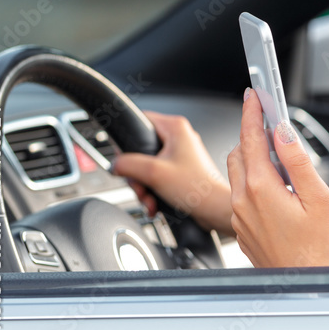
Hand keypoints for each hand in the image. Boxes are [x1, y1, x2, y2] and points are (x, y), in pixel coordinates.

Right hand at [113, 111, 233, 235]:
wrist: (214, 209)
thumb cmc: (197, 188)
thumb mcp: (154, 173)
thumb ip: (127, 164)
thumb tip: (114, 164)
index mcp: (175, 128)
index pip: (140, 120)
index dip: (127, 139)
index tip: (123, 156)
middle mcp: (179, 138)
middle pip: (140, 149)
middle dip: (136, 174)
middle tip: (141, 186)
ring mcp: (180, 155)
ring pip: (146, 166)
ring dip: (144, 186)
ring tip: (150, 198)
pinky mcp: (180, 170)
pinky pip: (156, 177)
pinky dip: (152, 191)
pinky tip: (155, 203)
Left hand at [227, 89, 328, 267]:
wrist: (307, 284)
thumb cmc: (319, 248)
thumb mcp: (318, 198)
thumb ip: (298, 161)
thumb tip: (284, 133)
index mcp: (262, 188)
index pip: (251, 138)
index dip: (253, 113)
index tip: (254, 95)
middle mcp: (243, 201)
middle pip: (238, 152)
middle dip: (251, 133)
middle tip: (269, 120)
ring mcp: (240, 216)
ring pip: (237, 173)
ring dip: (251, 156)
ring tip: (278, 154)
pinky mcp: (243, 228)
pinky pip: (241, 194)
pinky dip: (253, 179)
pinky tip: (276, 185)